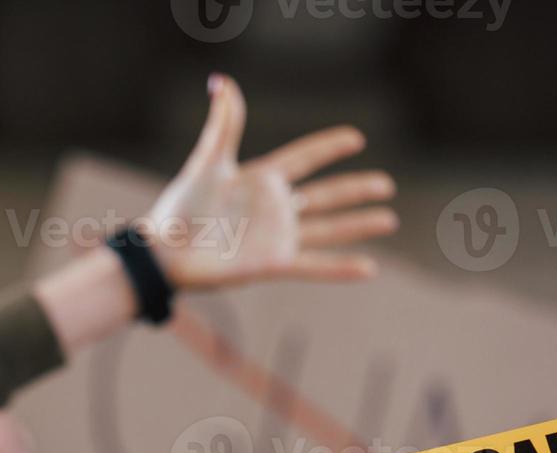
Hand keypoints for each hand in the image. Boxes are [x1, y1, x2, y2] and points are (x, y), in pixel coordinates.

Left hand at [144, 74, 397, 286]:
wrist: (166, 253)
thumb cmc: (181, 208)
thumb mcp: (207, 161)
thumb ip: (224, 124)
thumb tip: (222, 81)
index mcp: (260, 180)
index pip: (303, 159)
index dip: (328, 148)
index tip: (356, 138)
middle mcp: (274, 209)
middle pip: (325, 196)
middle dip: (355, 190)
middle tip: (386, 184)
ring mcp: (276, 237)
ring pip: (329, 228)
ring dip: (358, 225)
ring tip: (389, 219)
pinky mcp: (273, 264)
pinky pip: (315, 265)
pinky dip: (342, 268)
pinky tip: (370, 268)